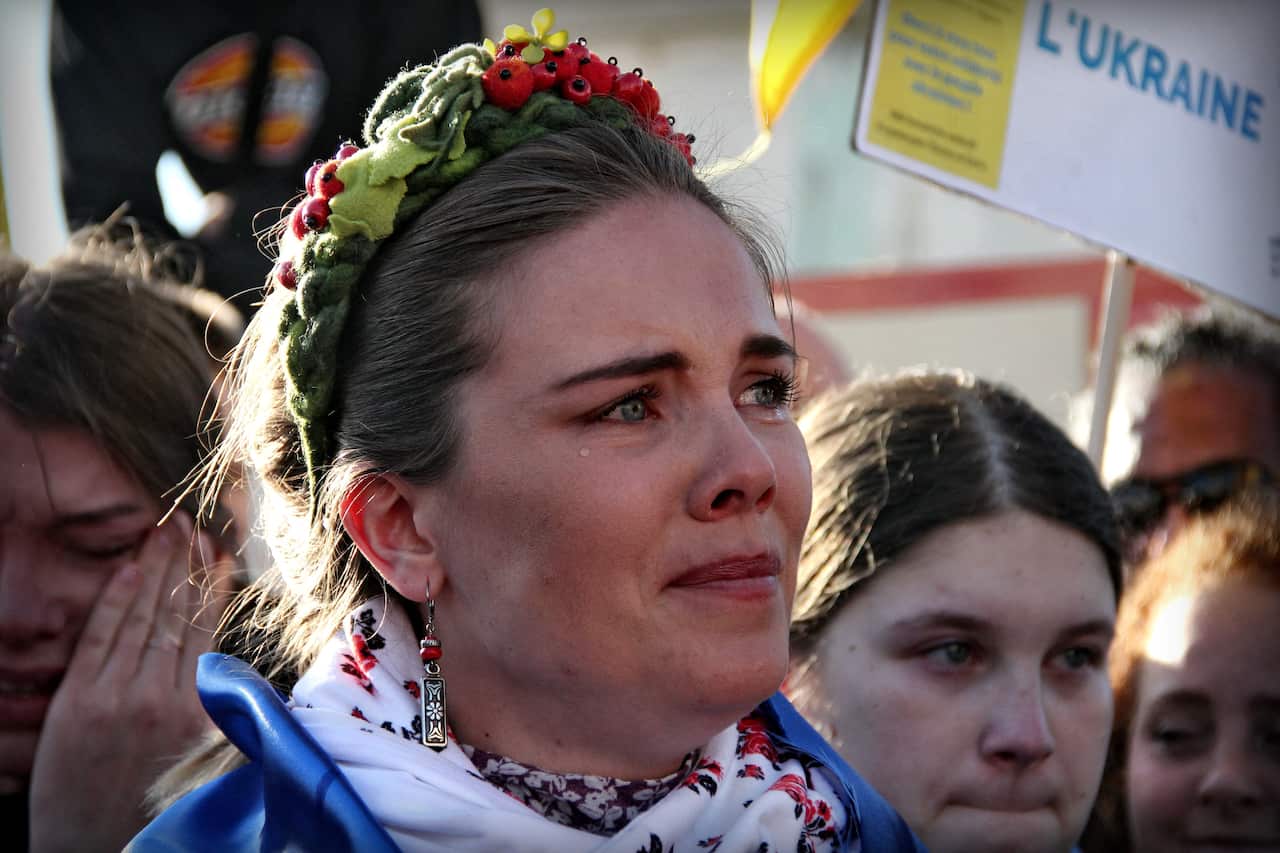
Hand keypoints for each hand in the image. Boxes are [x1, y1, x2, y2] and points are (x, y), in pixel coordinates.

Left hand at [27, 514, 234, 852]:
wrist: (92, 852)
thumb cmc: (157, 813)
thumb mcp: (207, 766)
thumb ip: (225, 713)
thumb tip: (239, 667)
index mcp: (196, 713)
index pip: (205, 632)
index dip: (211, 588)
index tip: (220, 552)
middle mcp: (158, 698)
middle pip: (173, 616)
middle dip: (182, 565)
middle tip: (189, 524)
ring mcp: (114, 696)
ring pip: (141, 618)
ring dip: (153, 570)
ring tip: (164, 532)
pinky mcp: (76, 702)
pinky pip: (100, 637)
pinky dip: (115, 600)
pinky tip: (127, 569)